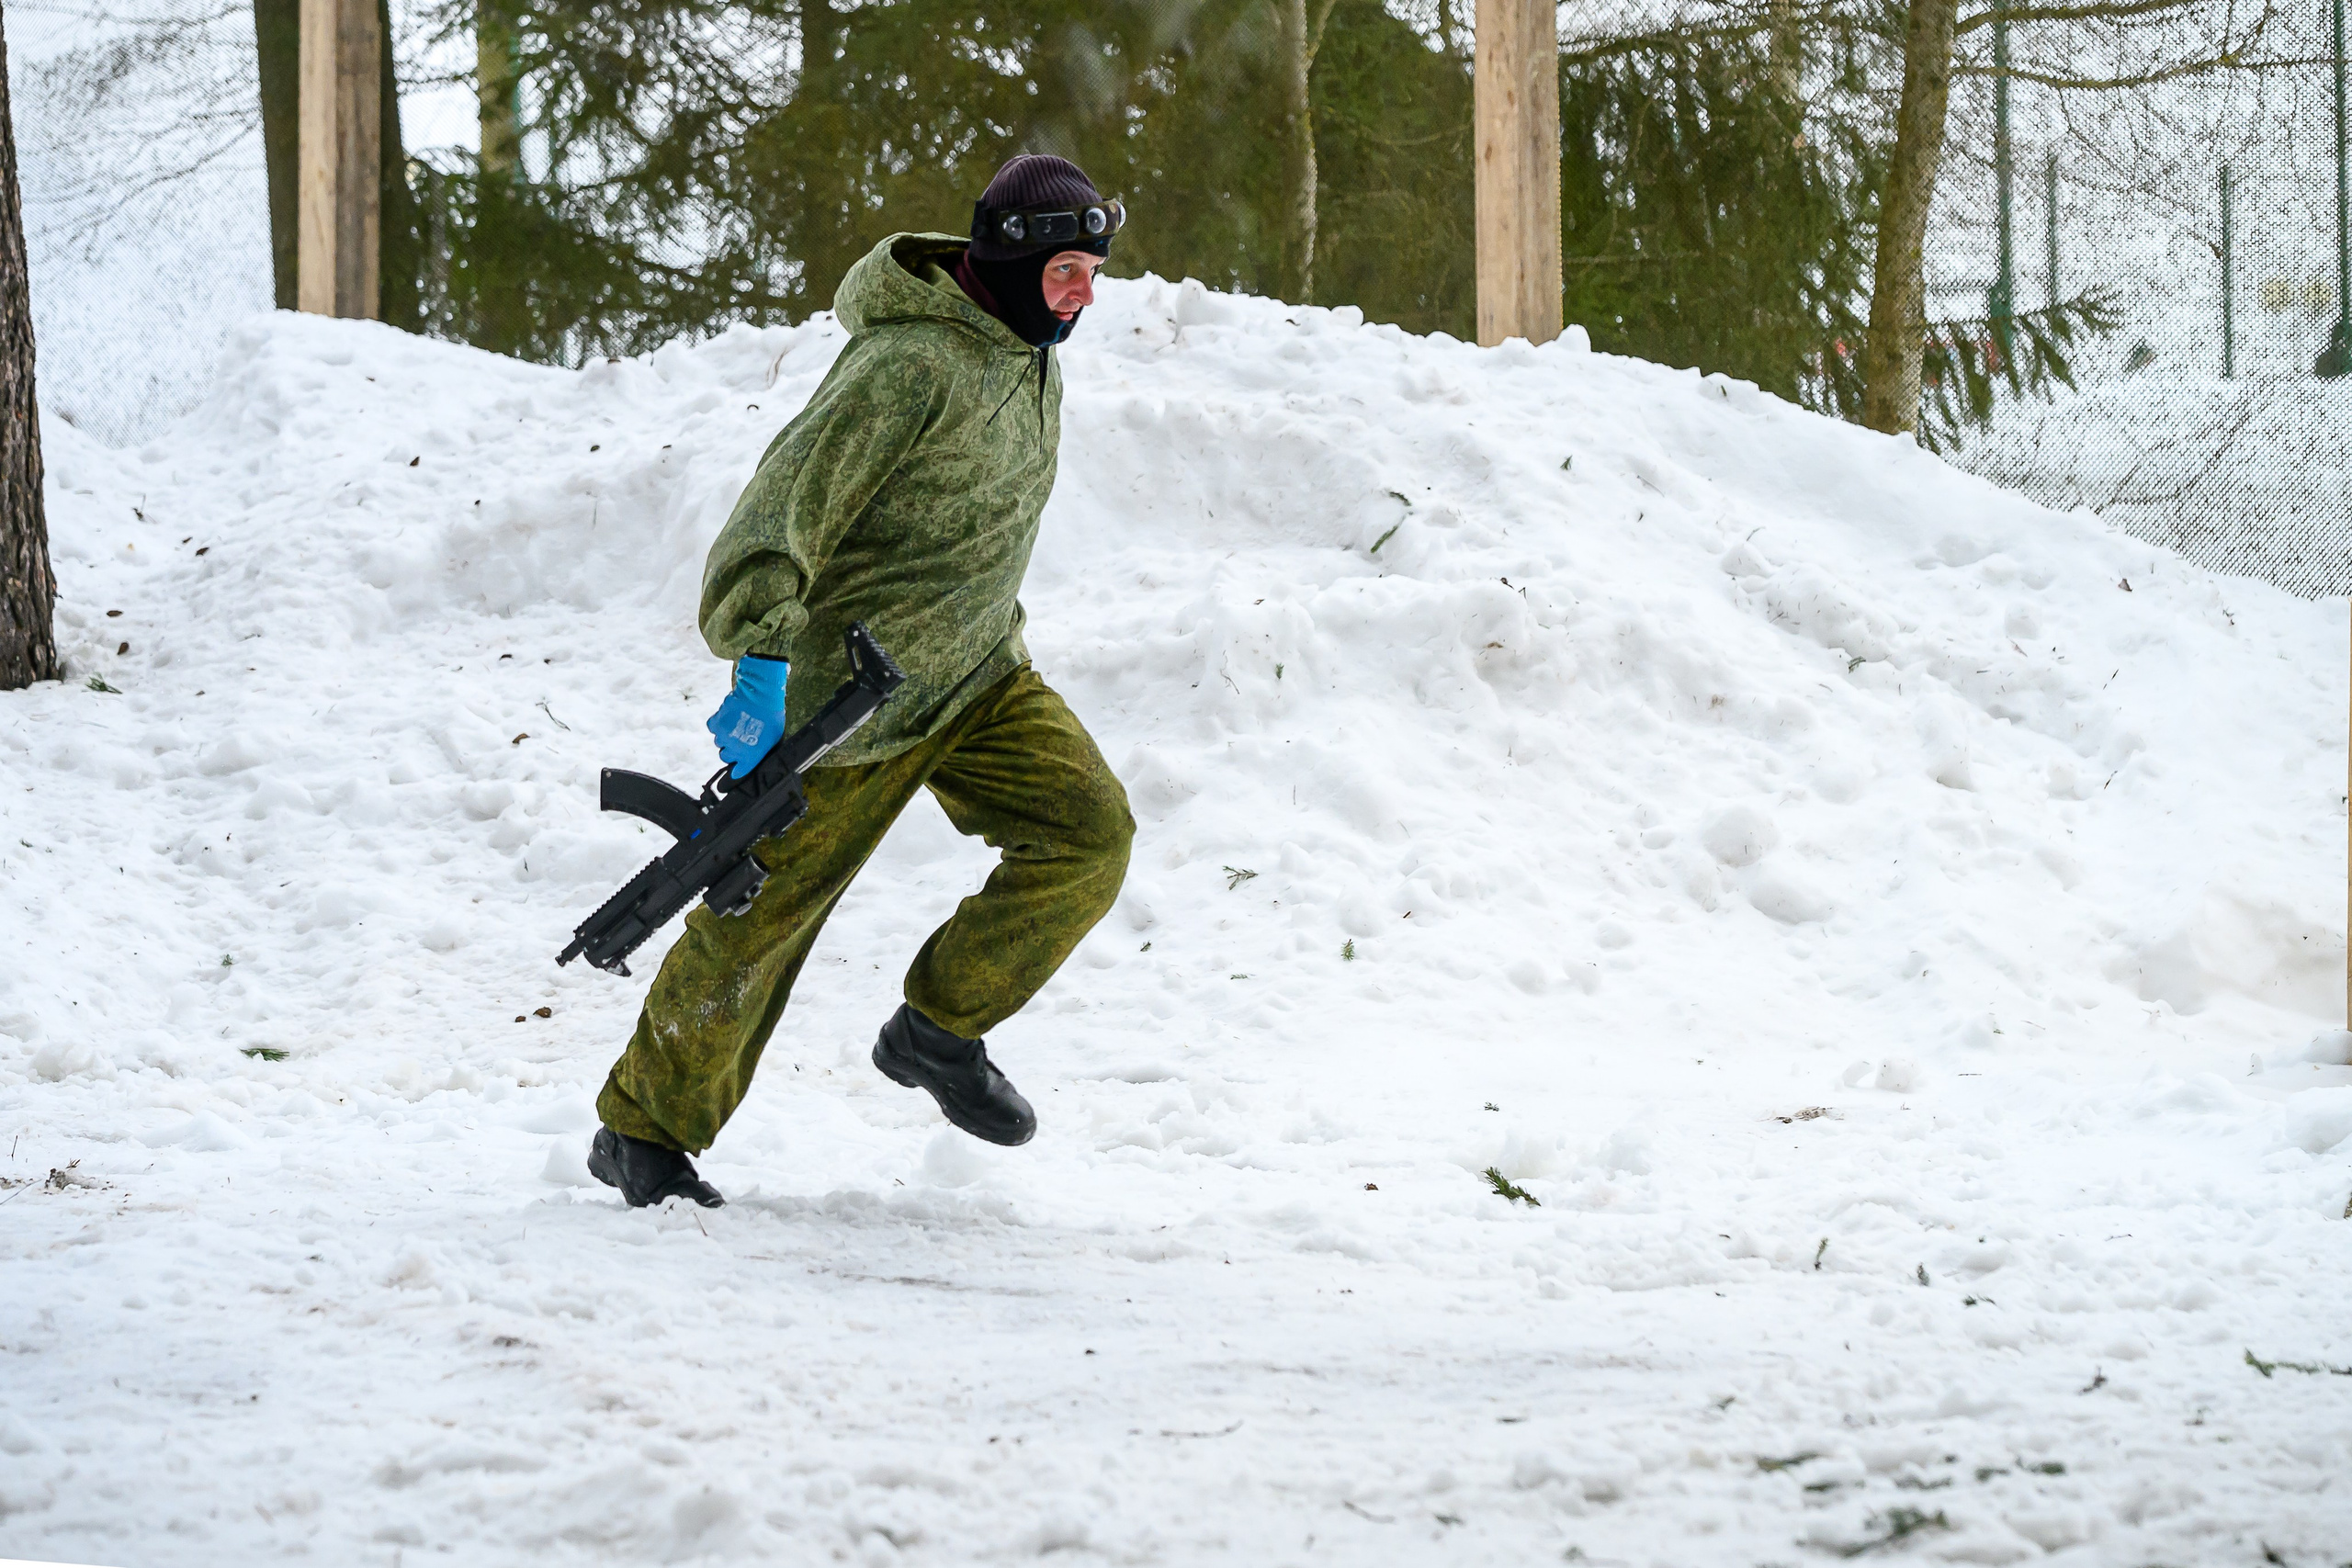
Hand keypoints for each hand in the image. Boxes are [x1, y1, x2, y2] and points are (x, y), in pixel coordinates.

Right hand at [707, 655, 787, 777]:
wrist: (760, 695)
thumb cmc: (771, 716)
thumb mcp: (773, 738)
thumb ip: (761, 749)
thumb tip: (756, 753)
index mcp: (750, 755)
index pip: (740, 770)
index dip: (738, 770)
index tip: (736, 770)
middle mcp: (734, 749)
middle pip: (726, 756)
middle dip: (731, 750)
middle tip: (739, 740)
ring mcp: (723, 736)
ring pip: (719, 742)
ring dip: (725, 736)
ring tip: (736, 726)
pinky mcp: (716, 723)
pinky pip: (714, 728)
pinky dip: (719, 725)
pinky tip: (727, 719)